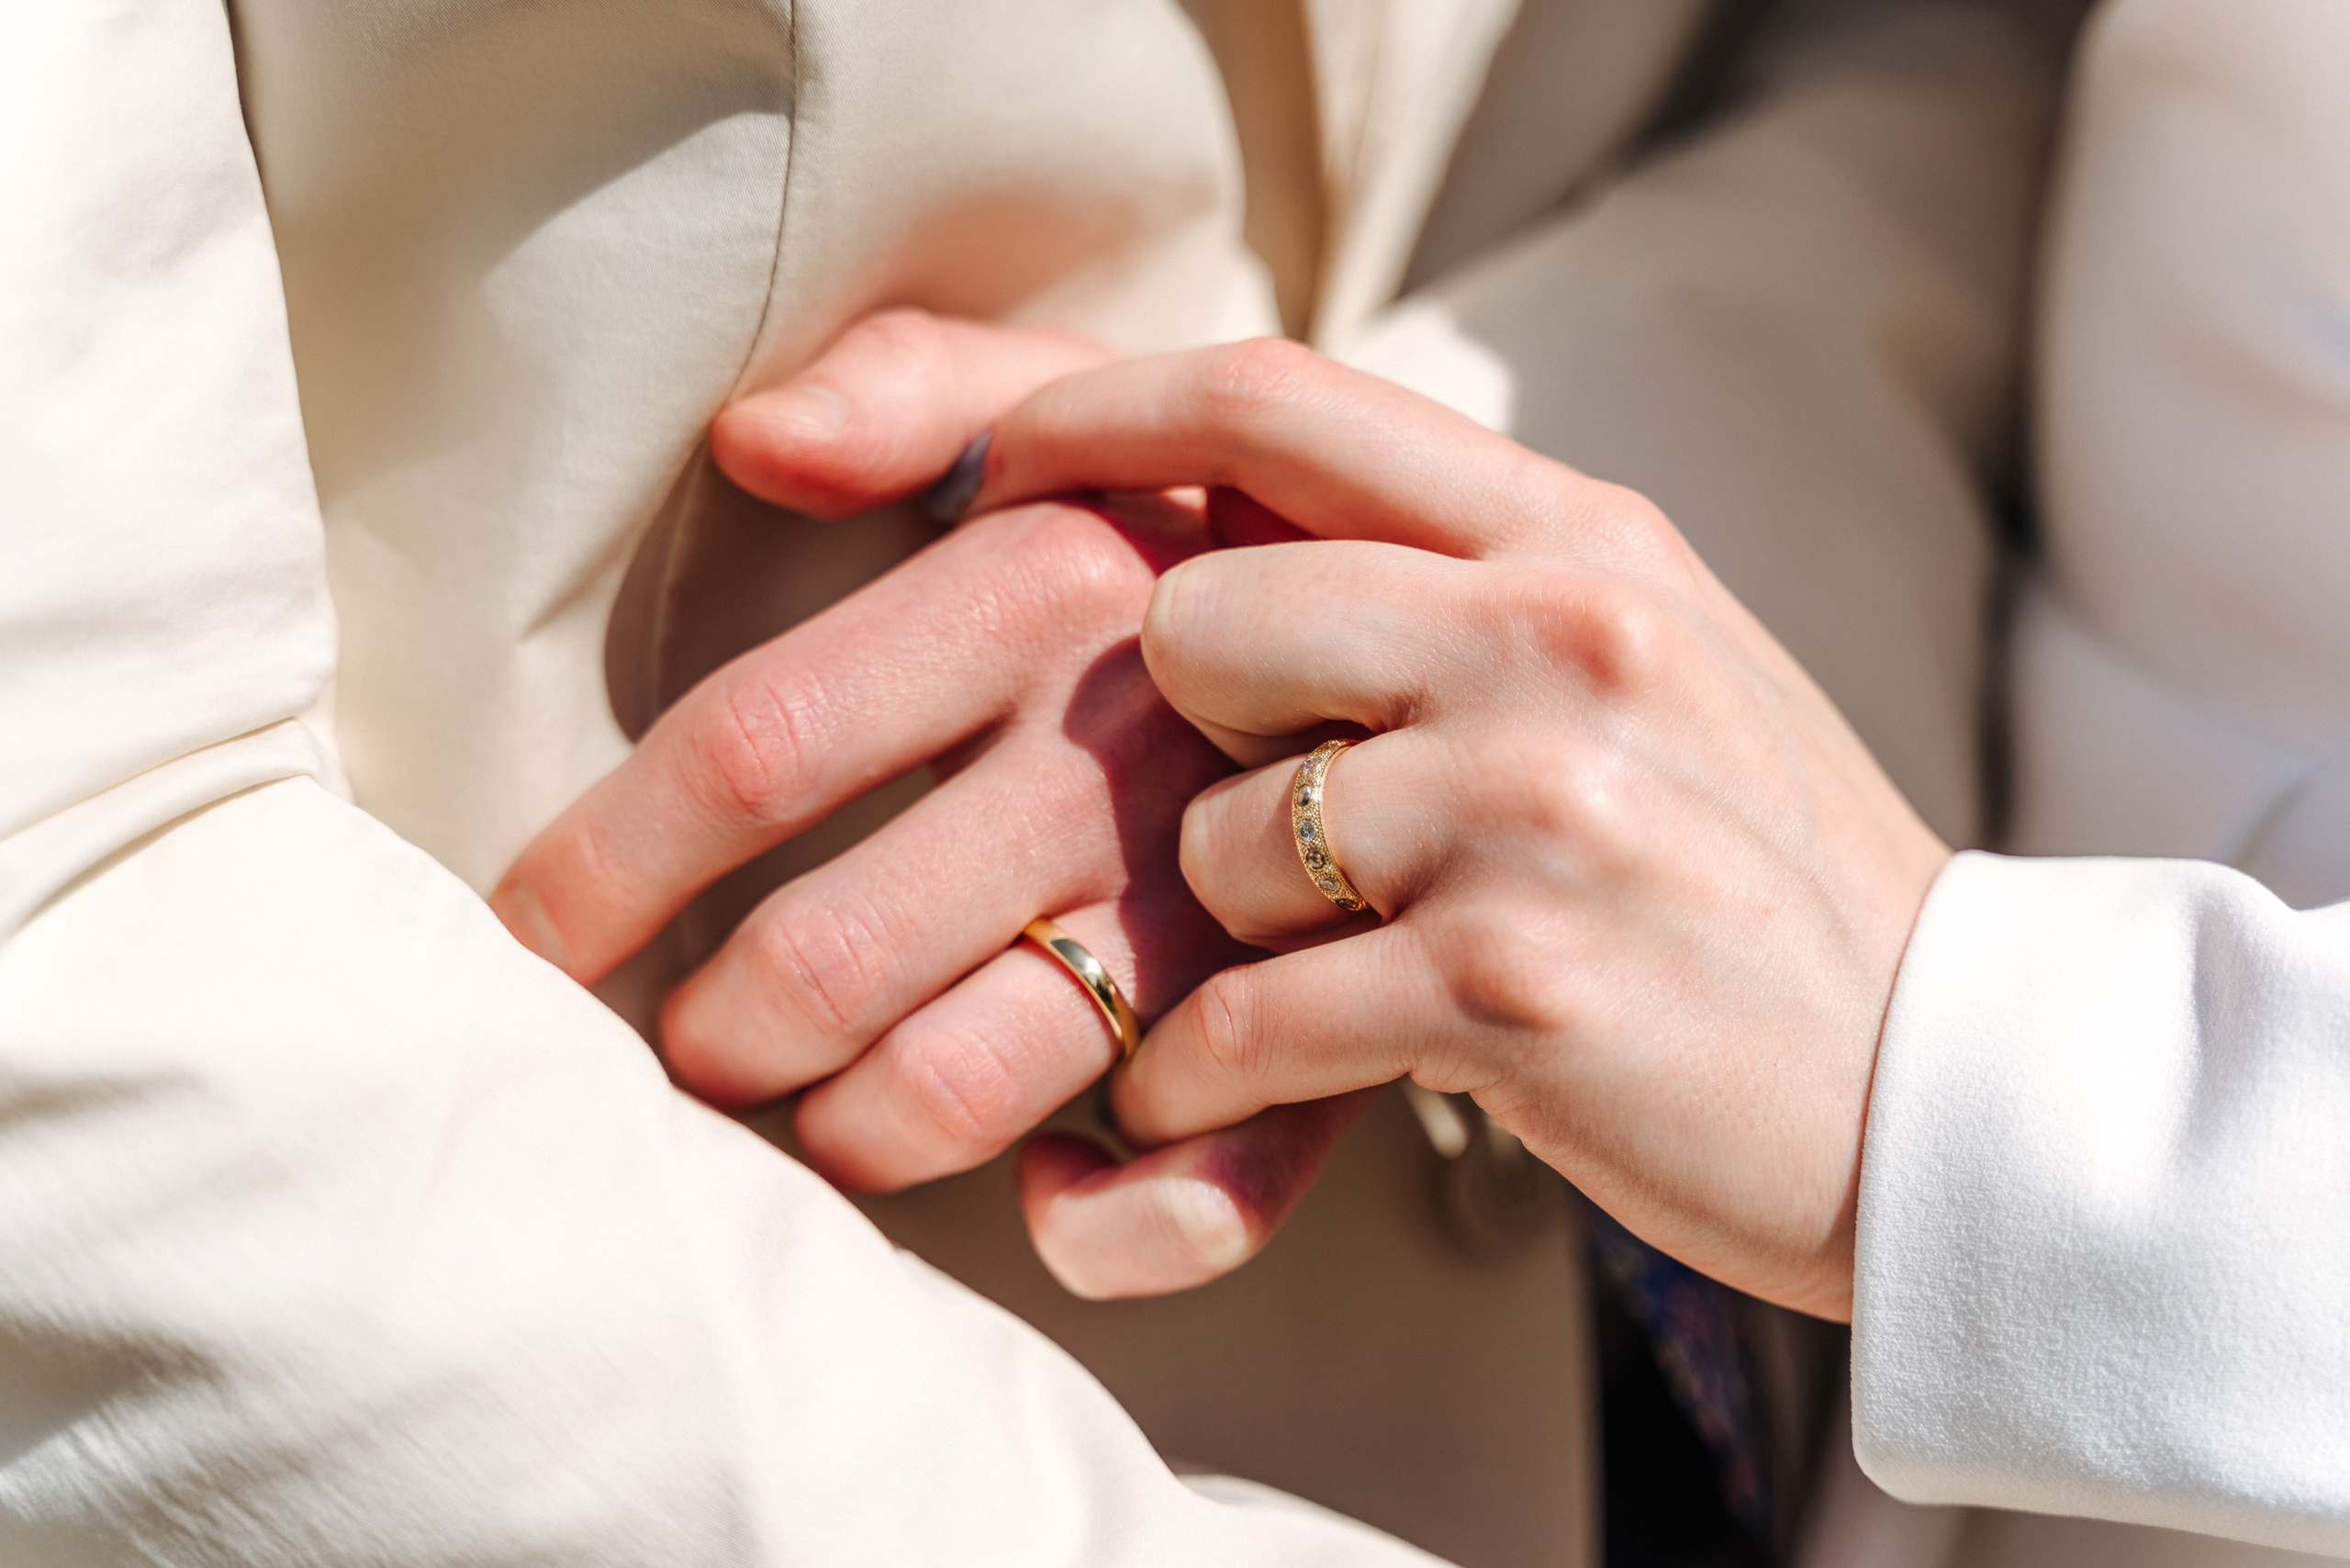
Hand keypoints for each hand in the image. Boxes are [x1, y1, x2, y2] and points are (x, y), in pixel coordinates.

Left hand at [493, 313, 1369, 1296]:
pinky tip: (1047, 1198)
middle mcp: (1130, 752)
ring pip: (965, 1084)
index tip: (519, 949)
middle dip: (706, 1038)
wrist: (1483, 629)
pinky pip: (1204, 1190)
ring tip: (818, 1121)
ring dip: (848, 1134)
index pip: (753, 747)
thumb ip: (919, 383)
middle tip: (686, 1054)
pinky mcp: (1340, 1026)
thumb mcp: (1090, 405)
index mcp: (1053, 584)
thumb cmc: (1211, 526)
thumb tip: (750, 442)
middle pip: (825, 956)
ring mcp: (1237, 904)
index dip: (598, 868)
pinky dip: (1103, 1228)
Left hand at [978, 340, 1952, 1319]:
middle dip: (1191, 742)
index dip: (1095, 417)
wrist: (1938, 1081)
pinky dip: (1206, 1076)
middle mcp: (1557, 637)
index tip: (991, 464)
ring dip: (1229, 935)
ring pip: (1215, 841)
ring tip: (1335, 979)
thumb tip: (1222, 536)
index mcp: (1577, 538)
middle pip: (1194, 620)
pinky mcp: (1511, 986)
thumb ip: (1461, 582)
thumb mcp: (1641, 664)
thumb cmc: (1751, 874)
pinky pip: (1243, 1018)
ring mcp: (1540, 807)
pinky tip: (1257, 1089)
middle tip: (1277, 826)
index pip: (1278, 399)